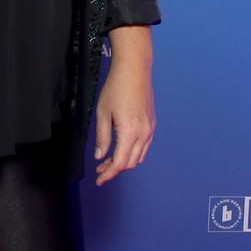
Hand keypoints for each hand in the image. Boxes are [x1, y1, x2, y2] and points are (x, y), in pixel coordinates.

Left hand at [93, 52, 155, 185]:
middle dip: (114, 170)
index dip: (108, 174)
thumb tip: (99, 156)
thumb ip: (101, 137)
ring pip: (139, 157)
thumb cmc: (116, 88)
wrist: (134, 70)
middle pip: (130, 163)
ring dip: (124, 162)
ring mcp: (150, 129)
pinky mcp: (152, 124)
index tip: (99, 180)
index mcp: (130, 132)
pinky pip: (144, 147)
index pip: (120, 163)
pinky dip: (133, 153)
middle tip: (100, 170)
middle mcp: (144, 134)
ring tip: (108, 160)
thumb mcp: (102, 113)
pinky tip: (121, 149)